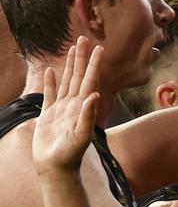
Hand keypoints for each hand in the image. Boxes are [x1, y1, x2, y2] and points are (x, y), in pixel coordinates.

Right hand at [31, 39, 100, 176]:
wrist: (56, 167)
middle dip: (82, 58)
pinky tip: (52, 71)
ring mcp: (61, 108)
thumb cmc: (71, 154)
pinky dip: (51, 82)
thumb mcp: (82, 135)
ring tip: (72, 49)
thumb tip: (94, 95)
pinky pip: (50, 94)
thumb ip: (88, 115)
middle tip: (83, 39)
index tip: (99, 47)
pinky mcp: (48, 114)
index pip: (90, 80)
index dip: (94, 64)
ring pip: (66, 81)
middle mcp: (74, 104)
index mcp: (84, 106)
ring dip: (69, 65)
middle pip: (79, 76)